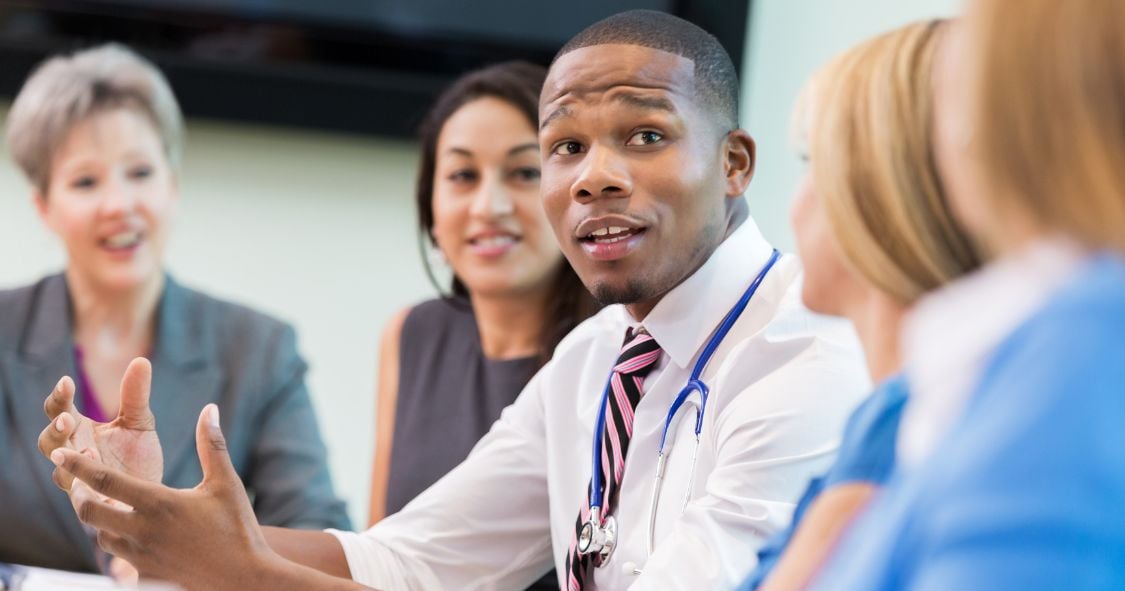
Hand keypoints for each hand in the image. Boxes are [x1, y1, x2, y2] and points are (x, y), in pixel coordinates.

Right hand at [38, 358, 163, 489]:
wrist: (154, 495)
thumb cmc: (138, 455)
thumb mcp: (140, 422)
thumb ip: (136, 396)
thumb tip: (141, 361)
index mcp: (80, 431)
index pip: (58, 410)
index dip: (59, 397)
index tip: (67, 381)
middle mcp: (73, 455)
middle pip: (48, 442)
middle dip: (55, 431)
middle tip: (68, 419)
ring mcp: (79, 481)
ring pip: (60, 473)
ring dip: (69, 462)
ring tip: (88, 451)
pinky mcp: (92, 504)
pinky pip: (81, 500)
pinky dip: (86, 492)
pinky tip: (97, 486)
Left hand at [51, 404, 281, 590]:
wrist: (244, 579)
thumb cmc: (238, 528)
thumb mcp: (226, 483)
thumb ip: (211, 444)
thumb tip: (209, 409)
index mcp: (159, 503)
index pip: (105, 480)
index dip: (78, 465)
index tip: (60, 454)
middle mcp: (143, 530)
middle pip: (89, 512)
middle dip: (78, 495)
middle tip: (78, 484)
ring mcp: (142, 556)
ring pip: (101, 536)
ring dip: (99, 521)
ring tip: (108, 507)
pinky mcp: (147, 575)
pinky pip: (120, 558)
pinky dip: (119, 544)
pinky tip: (132, 536)